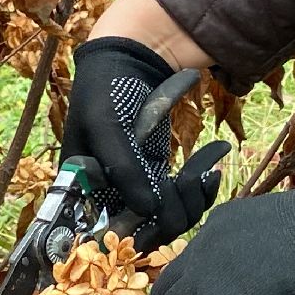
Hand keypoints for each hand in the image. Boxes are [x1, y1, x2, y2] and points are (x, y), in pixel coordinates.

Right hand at [65, 37, 230, 250]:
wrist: (130, 58)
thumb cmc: (107, 88)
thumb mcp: (107, 124)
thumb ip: (123, 167)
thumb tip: (147, 209)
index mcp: (81, 191)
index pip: (107, 235)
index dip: (137, 230)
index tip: (161, 201)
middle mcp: (106, 198)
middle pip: (146, 233)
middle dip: (174, 207)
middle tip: (190, 176)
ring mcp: (135, 190)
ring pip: (170, 220)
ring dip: (194, 197)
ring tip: (210, 166)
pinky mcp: (158, 180)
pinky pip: (183, 202)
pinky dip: (202, 188)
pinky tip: (213, 162)